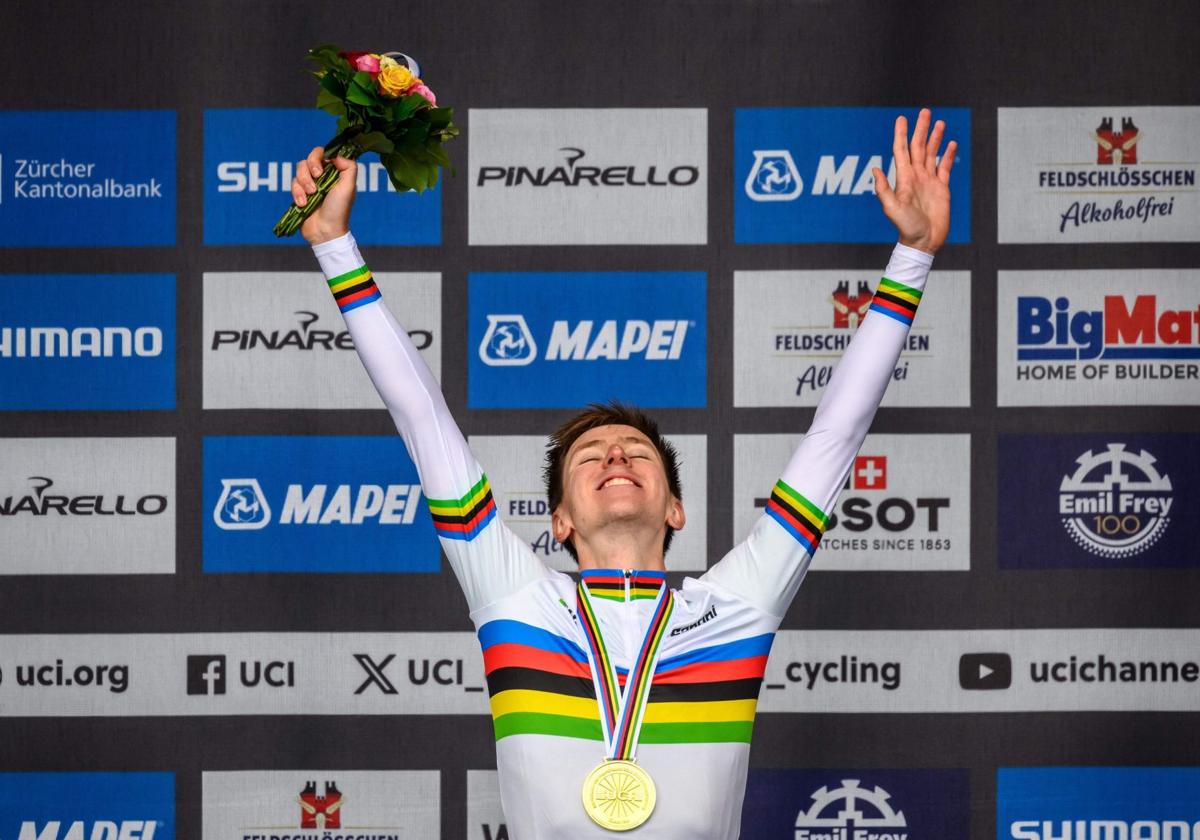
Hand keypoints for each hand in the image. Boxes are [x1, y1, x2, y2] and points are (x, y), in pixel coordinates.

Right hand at [291, 146, 357, 244]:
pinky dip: (298, 193)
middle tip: (315, 183)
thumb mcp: (349, 187)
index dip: (318, 158)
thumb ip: (348, 167)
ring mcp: (310, 184)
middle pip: (308, 159)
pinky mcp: (300, 193)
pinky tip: (304, 204)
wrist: (325, 230)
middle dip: (308, 170)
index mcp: (335, 172)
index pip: (323, 153)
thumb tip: (336, 154)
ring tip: (311, 196)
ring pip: (299, 170)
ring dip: (303, 183)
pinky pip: (293, 184)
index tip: (321, 170)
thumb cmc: (339, 209)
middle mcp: (322, 176)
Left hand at [872, 108, 956, 253]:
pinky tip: (951, 144)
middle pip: (918, 147)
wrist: (923, 242)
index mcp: (903, 178)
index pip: (902, 151)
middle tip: (925, 112)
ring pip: (932, 154)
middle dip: (921, 129)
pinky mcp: (941, 188)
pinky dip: (947, 155)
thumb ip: (883, 189)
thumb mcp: (892, 208)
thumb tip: (875, 169)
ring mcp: (929, 181)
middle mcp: (916, 177)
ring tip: (940, 122)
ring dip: (935, 138)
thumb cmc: (906, 228)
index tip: (901, 118)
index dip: (901, 134)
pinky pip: (944, 168)